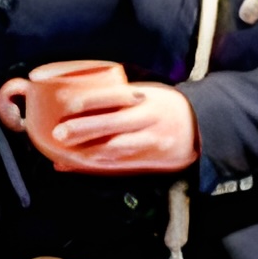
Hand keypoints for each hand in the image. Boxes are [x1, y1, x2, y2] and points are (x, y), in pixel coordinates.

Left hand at [37, 75, 197, 174]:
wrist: (198, 127)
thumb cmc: (163, 106)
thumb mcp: (146, 93)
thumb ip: (117, 97)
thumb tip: (76, 101)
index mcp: (145, 97)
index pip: (115, 97)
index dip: (91, 101)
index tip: (69, 105)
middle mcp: (148, 118)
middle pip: (113, 125)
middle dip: (84, 129)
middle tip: (59, 133)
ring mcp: (150, 140)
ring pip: (115, 148)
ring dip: (87, 152)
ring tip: (65, 152)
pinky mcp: (150, 158)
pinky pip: (120, 164)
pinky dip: (97, 164)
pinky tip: (80, 163)